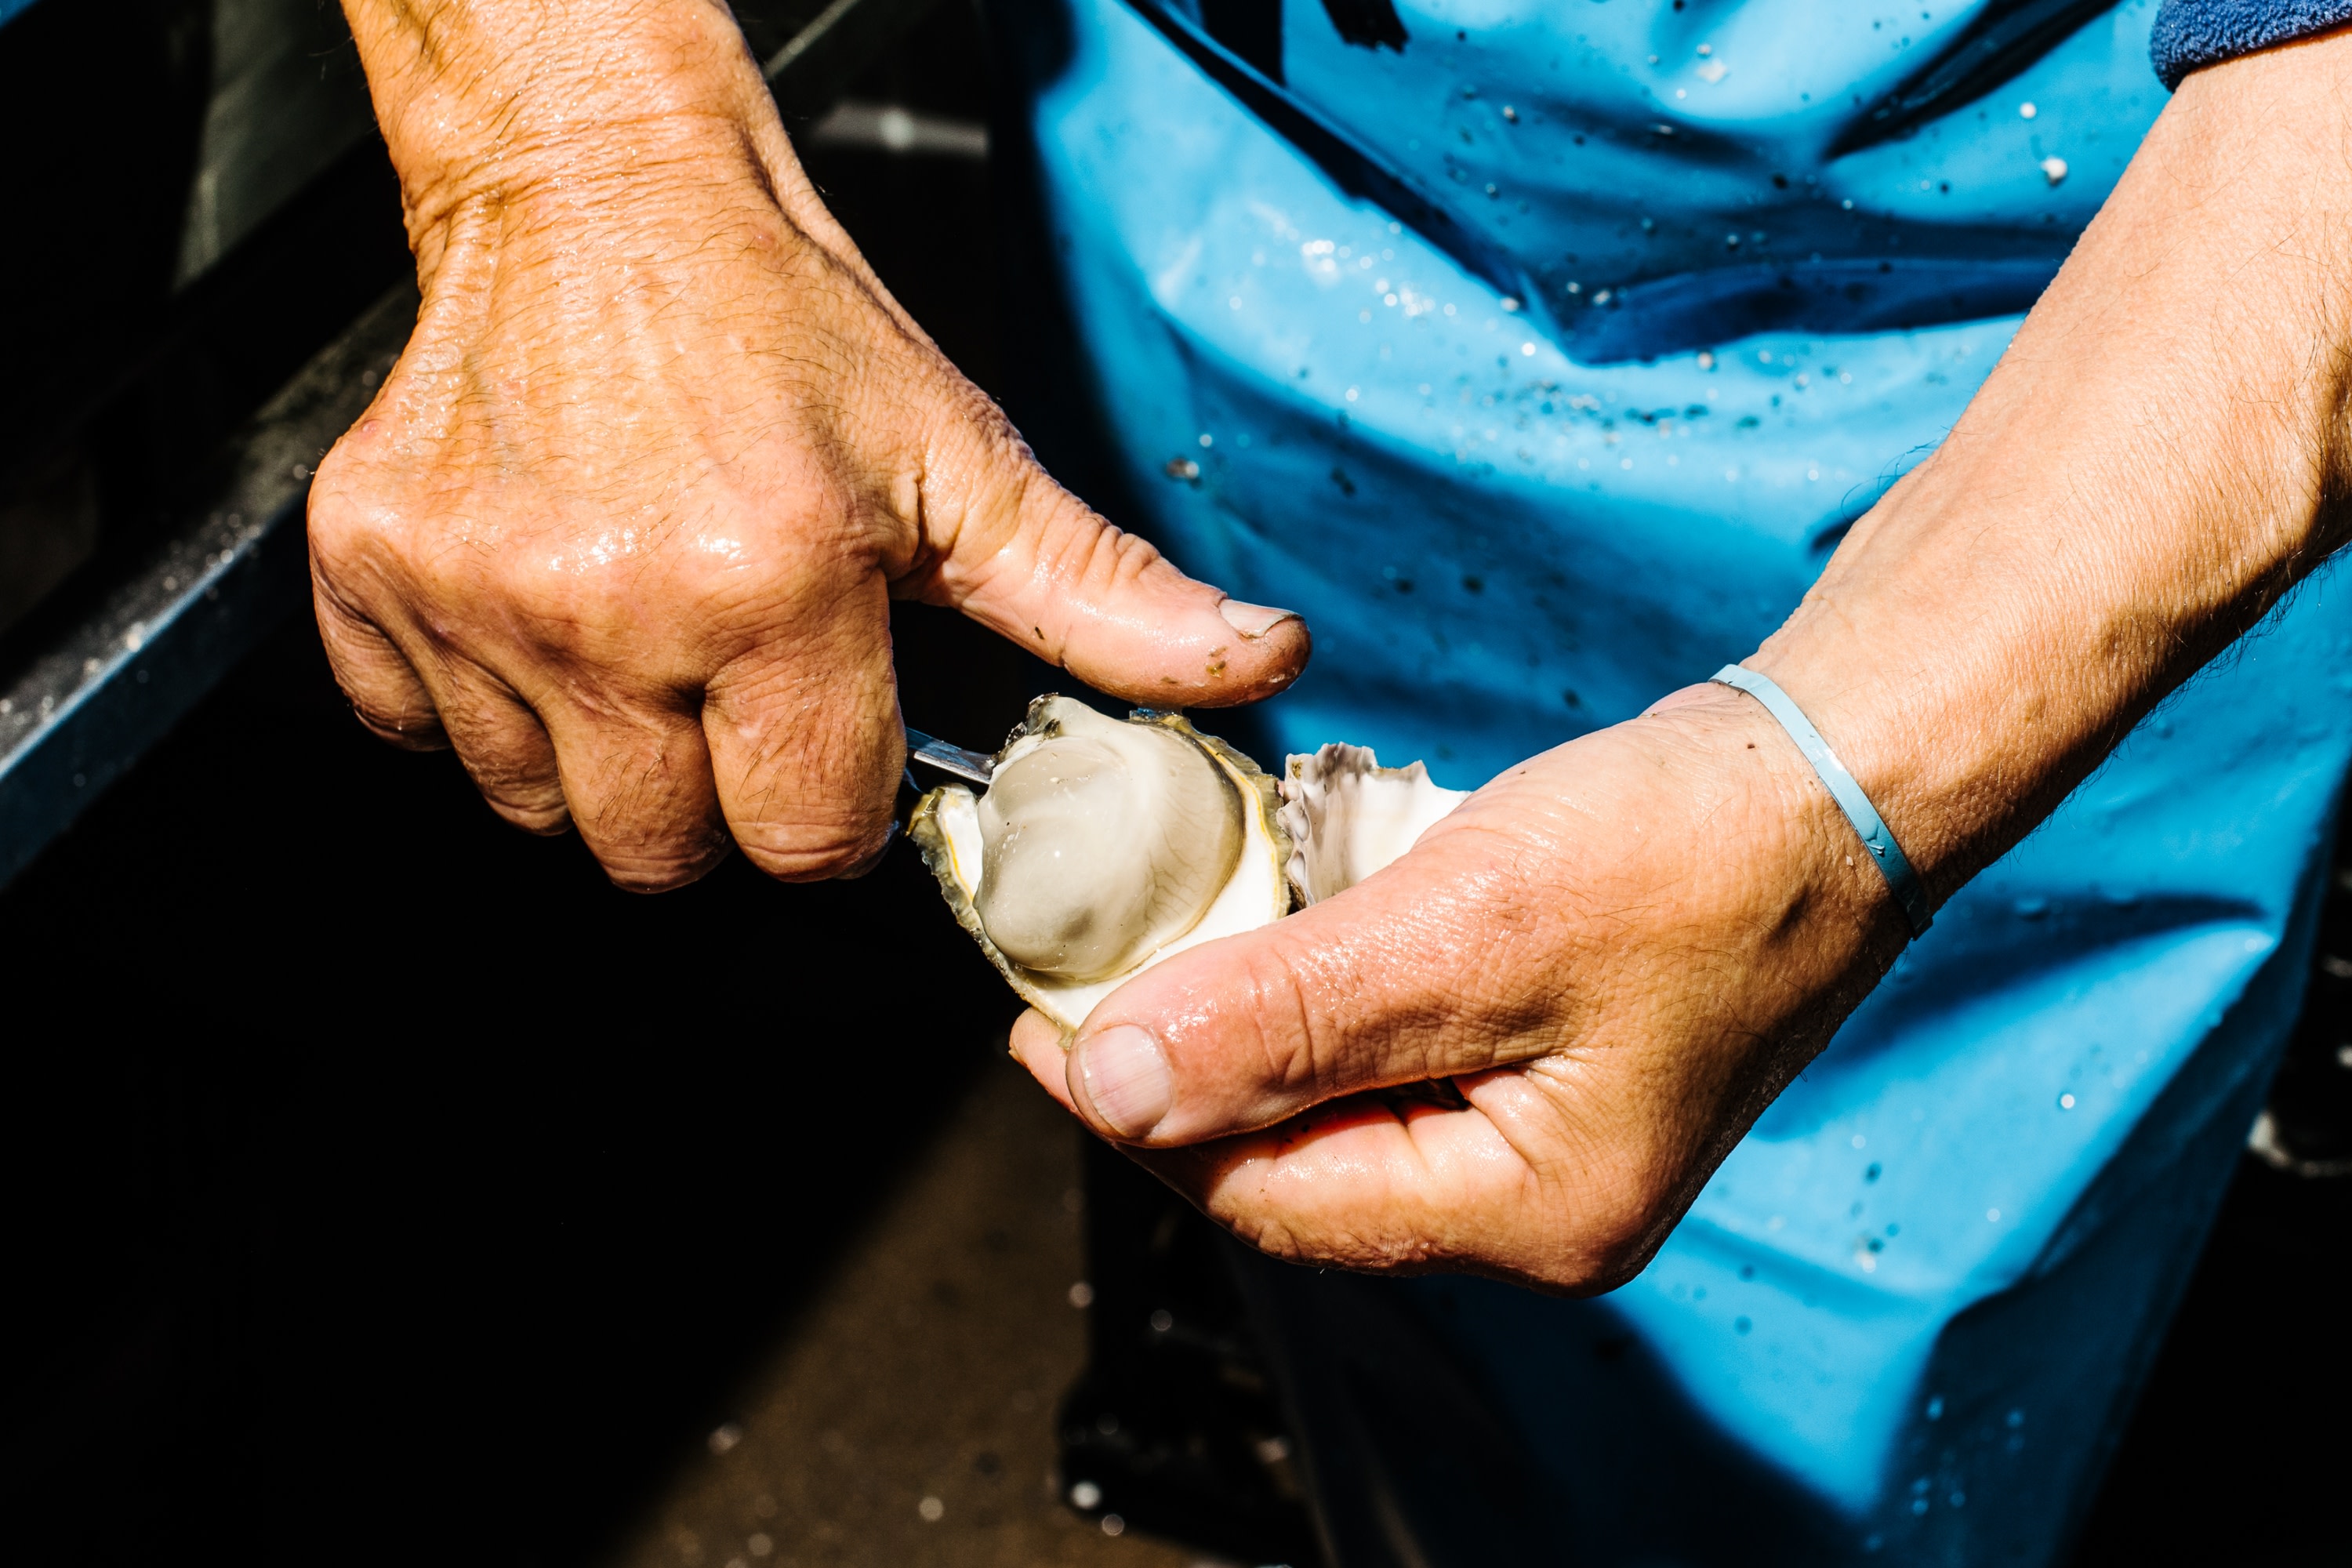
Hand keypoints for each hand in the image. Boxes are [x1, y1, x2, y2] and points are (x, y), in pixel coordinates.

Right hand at [313, 0, 1306, 888]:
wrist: (596, 189)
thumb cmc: (784, 322)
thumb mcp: (966, 460)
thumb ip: (1101, 599)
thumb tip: (1255, 663)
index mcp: (771, 589)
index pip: (806, 842)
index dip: (834, 803)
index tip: (833, 735)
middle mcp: (608, 611)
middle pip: (670, 854)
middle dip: (724, 798)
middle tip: (742, 685)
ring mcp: (473, 599)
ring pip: (549, 812)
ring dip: (608, 758)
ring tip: (648, 637)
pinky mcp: (370, 576)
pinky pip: (429, 742)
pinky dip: (493, 706)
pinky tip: (553, 615)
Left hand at [1015, 32, 2351, 1289]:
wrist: (1847, 765)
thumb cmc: (1696, 847)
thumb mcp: (1463, 930)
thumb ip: (1280, 1020)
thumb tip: (1113, 1084)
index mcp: (1531, 1212)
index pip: (1273, 1197)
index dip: (1142, 1116)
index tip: (1042, 1029)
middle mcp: (1542, 1201)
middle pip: (1303, 1162)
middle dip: (1191, 1074)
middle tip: (1090, 978)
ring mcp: (1556, 1129)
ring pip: (1347, 1100)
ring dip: (1255, 1025)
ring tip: (1172, 943)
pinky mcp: (1561, 1052)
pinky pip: (1404, 1047)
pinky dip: (1331, 989)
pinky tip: (1289, 920)